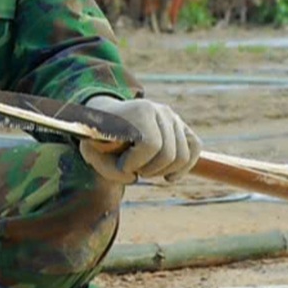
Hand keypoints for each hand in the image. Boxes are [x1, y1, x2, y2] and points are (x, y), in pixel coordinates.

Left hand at [78, 95, 201, 184]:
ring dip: (162, 171)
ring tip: (145, 169)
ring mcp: (173, 118)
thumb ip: (109, 169)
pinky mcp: (181, 127)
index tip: (121, 164)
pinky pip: (195, 148)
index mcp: (140, 111)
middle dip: (149, 170)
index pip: (151, 145)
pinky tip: (168, 177)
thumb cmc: (99, 138)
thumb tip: (134, 177)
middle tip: (133, 168)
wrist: (108, 121)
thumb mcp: (93, 153)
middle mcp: (161, 110)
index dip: (134, 163)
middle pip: (168, 154)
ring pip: (183, 156)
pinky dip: (184, 167)